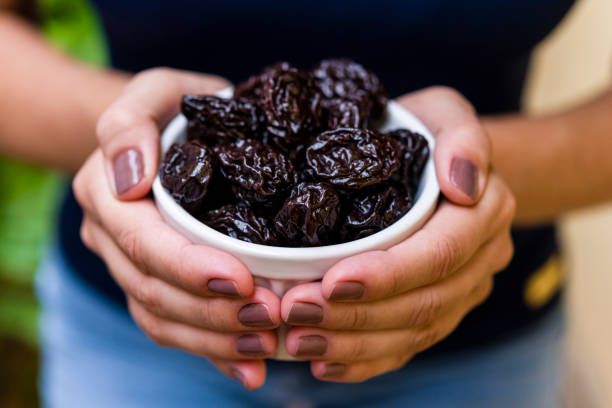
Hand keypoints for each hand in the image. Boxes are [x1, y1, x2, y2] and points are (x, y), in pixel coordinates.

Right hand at [74, 68, 279, 389]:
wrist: (174, 134)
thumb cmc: (174, 108)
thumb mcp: (154, 92)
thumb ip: (129, 121)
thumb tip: (128, 176)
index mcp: (107, 193)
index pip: (141, 242)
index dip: (187, 267)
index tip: (240, 280)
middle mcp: (112, 238)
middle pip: (154, 291)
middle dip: (212, 312)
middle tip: (271, 318)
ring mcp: (133, 267)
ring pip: (164, 319)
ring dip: (216, 339)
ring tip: (269, 343)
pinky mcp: (158, 286)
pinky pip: (178, 328)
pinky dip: (214, 352)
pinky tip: (253, 367)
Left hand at [279, 87, 515, 381]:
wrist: (431, 162)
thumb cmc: (425, 132)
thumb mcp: (445, 112)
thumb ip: (462, 136)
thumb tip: (464, 183)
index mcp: (484, 213)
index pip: (440, 254)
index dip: (389, 273)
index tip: (333, 280)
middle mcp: (479, 260)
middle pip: (423, 302)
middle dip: (357, 314)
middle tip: (296, 312)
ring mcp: (460, 292)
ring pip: (412, 332)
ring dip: (353, 343)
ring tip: (298, 339)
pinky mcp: (436, 311)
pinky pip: (406, 347)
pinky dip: (364, 361)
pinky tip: (323, 363)